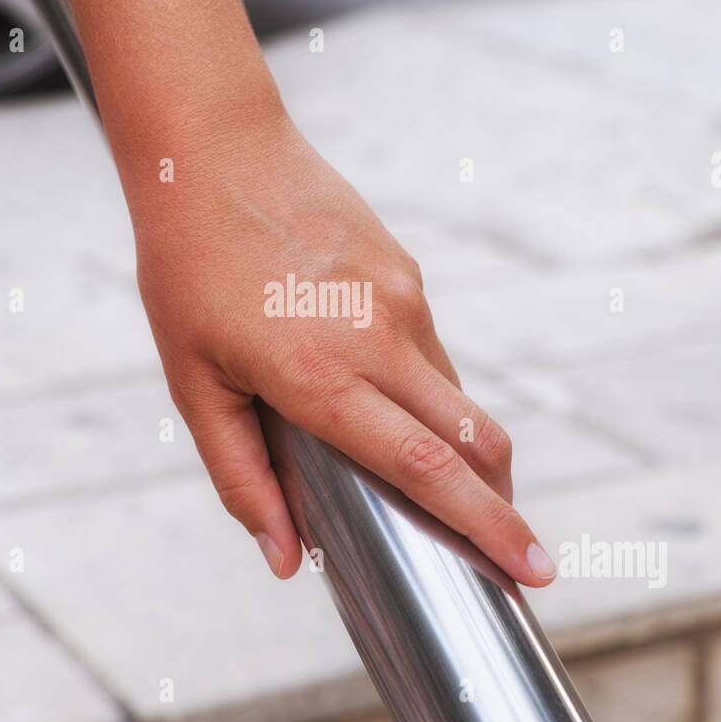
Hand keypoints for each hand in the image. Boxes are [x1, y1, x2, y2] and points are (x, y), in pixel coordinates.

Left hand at [129, 109, 557, 587]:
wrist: (214, 152)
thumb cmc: (188, 271)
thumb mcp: (193, 385)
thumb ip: (241, 477)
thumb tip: (284, 560)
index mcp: (319, 376)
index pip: (426, 469)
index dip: (484, 526)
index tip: (532, 569)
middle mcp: (377, 337)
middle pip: (472, 439)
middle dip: (503, 504)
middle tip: (520, 555)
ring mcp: (401, 298)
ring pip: (456, 396)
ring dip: (462, 451)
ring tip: (440, 480)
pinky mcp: (406, 271)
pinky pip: (432, 351)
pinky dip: (426, 393)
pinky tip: (389, 395)